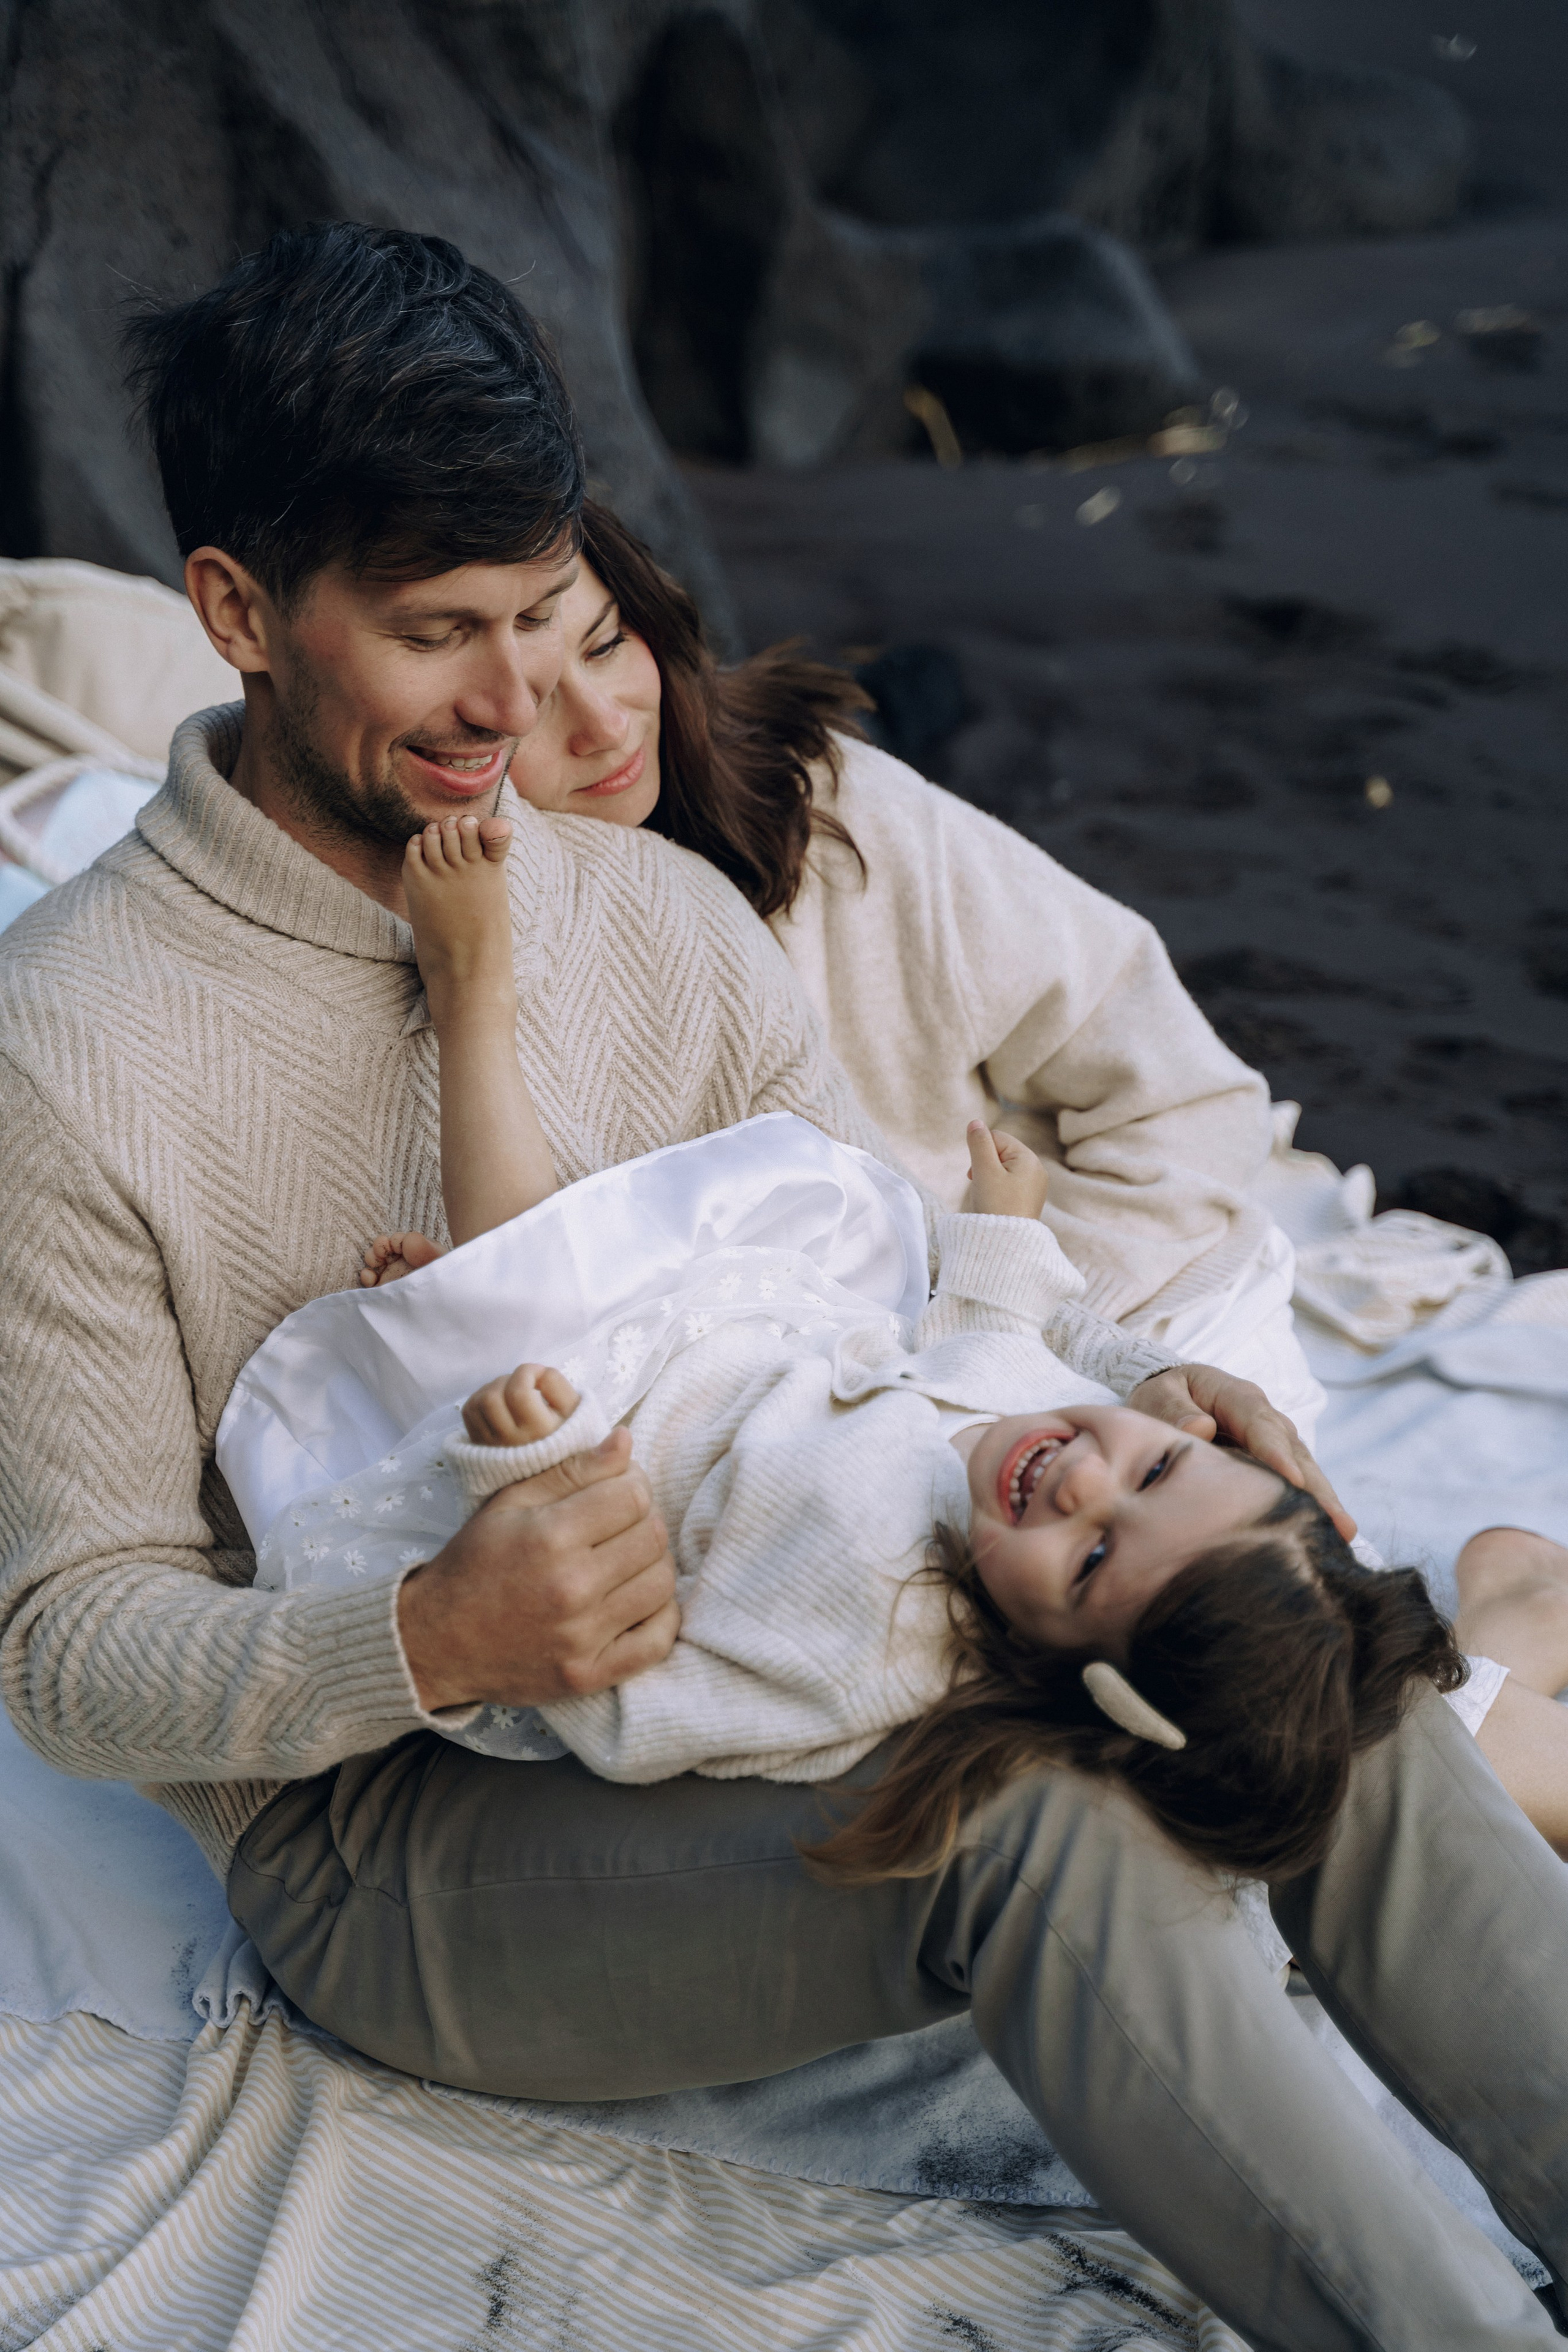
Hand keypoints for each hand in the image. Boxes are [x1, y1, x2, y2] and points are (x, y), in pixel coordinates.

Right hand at [397, 1427, 678, 1711]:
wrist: (435, 1642)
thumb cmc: (474, 1565)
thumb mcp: (509, 1504)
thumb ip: (571, 1471)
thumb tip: (625, 1441)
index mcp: (549, 1537)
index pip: (633, 1496)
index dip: (633, 1484)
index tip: (618, 1489)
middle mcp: (570, 1587)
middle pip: (653, 1537)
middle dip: (644, 1520)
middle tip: (622, 1523)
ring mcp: (582, 1637)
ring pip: (661, 1584)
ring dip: (652, 1564)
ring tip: (627, 1559)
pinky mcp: (588, 1676)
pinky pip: (658, 1640)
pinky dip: (660, 1616)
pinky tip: (636, 1600)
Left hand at [463, 1362, 579, 1446]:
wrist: (553, 1467)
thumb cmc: (563, 1430)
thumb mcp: (573, 1408)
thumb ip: (557, 1384)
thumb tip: (536, 1371)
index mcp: (538, 1430)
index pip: (518, 1392)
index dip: (526, 1372)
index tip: (538, 1372)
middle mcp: (512, 1440)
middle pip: (493, 1397)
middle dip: (508, 1379)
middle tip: (523, 1382)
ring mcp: (493, 1445)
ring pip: (478, 1403)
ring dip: (493, 1387)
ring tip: (510, 1390)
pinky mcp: (480, 1445)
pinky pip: (469, 1413)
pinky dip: (479, 1398)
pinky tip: (498, 1400)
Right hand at [963, 1122, 1048, 1219]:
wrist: (1006, 1246)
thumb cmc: (996, 1206)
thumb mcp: (984, 1170)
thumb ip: (979, 1144)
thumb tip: (976, 1122)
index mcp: (1028, 1159)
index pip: (996, 1138)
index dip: (980, 1152)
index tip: (975, 1174)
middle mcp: (1036, 1169)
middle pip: (1000, 1153)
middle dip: (984, 1166)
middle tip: (981, 1187)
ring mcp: (1034, 1186)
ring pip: (1002, 1169)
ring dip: (989, 1179)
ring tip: (988, 1198)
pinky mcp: (1029, 1199)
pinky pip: (1009, 1184)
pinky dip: (997, 1190)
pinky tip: (995, 1205)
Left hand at [1128, 1362, 1355, 1539]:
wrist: (1170, 1396)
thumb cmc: (1163, 1398)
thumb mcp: (1157, 1397)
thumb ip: (1173, 1412)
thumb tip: (1199, 1428)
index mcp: (1236, 1395)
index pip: (1260, 1425)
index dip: (1277, 1454)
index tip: (1293, 1483)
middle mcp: (1264, 1416)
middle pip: (1293, 1451)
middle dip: (1317, 1487)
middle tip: (1340, 1524)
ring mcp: (1274, 1438)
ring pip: (1302, 1468)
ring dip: (1323, 1500)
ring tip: (1343, 1534)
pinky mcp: (1274, 1460)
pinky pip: (1296, 1481)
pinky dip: (1309, 1504)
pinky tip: (1323, 1532)